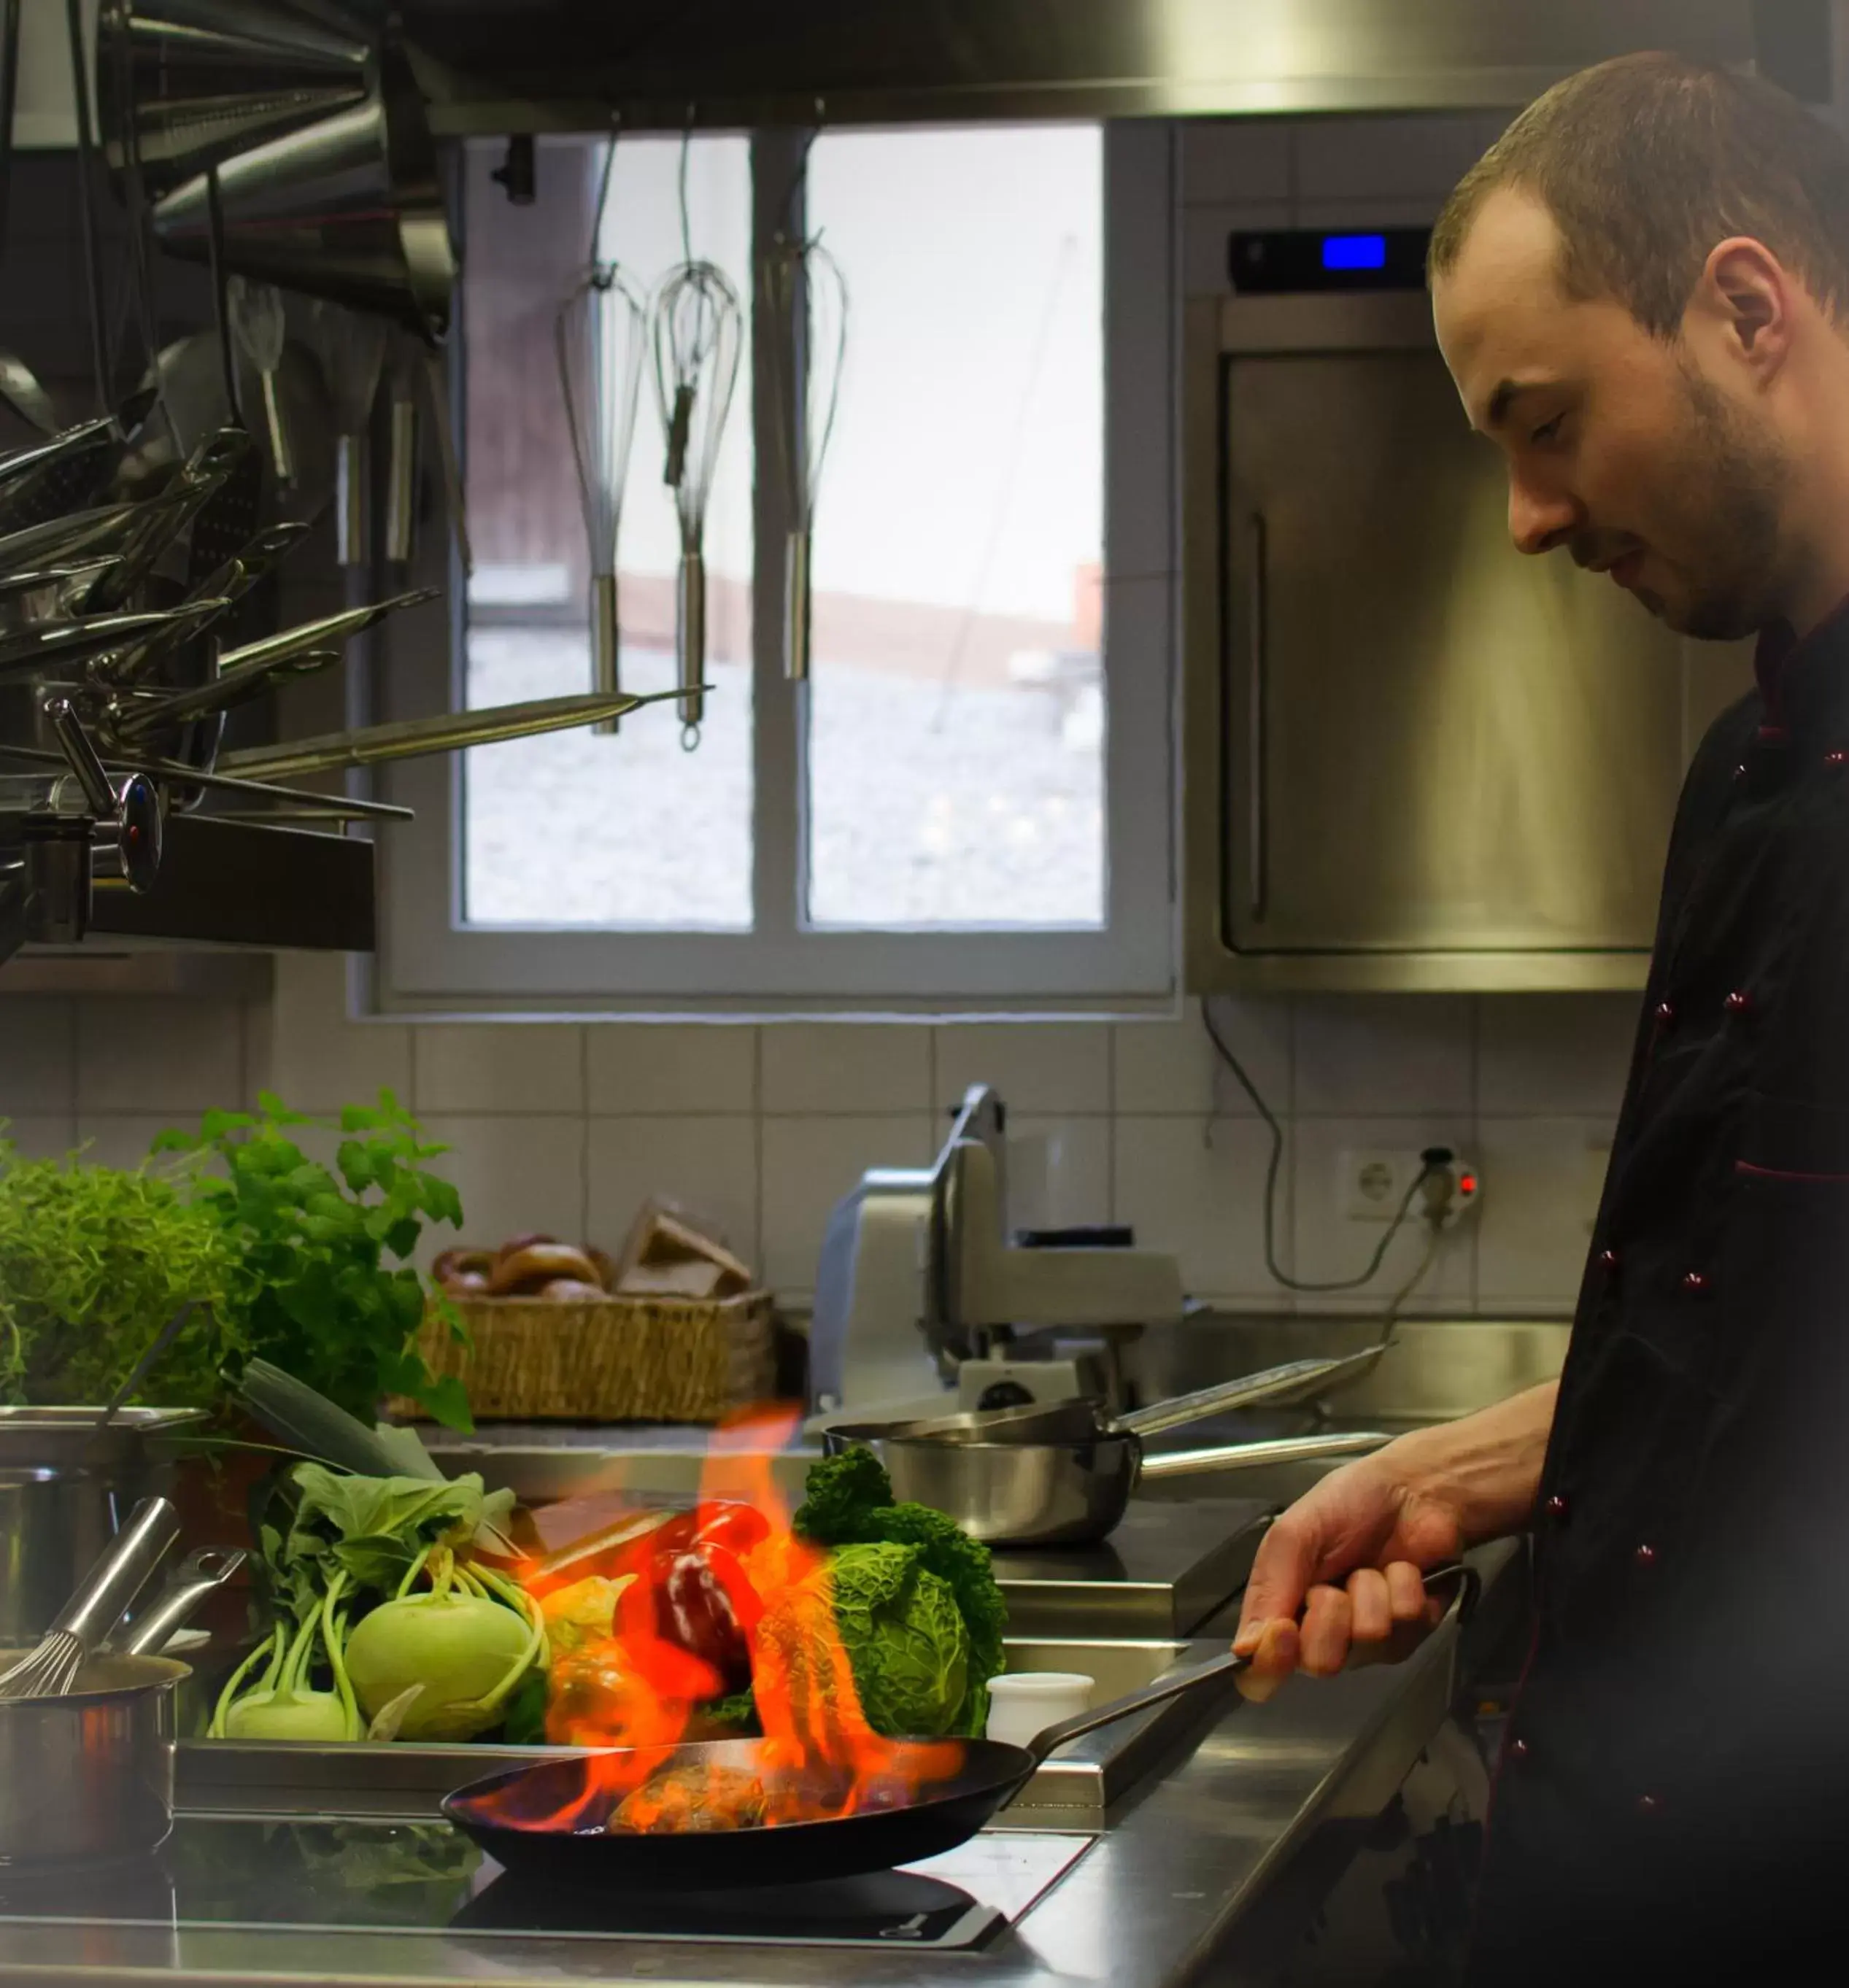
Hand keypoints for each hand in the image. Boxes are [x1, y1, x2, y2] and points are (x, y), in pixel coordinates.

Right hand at [1230, 1443, 1465, 1703]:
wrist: (1415, 1489)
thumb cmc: (1347, 1503)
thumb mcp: (1295, 1533)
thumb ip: (1270, 1587)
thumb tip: (1244, 1650)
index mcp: (1283, 1612)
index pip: (1260, 1672)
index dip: (1268, 1666)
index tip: (1285, 1632)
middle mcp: (1322, 1636)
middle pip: (1319, 1664)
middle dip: (1331, 1615)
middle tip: (1337, 1580)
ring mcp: (1370, 1642)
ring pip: (1368, 1646)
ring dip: (1372, 1594)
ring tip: (1374, 1566)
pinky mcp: (1412, 1636)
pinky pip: (1407, 1631)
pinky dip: (1405, 1591)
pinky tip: (1406, 1571)